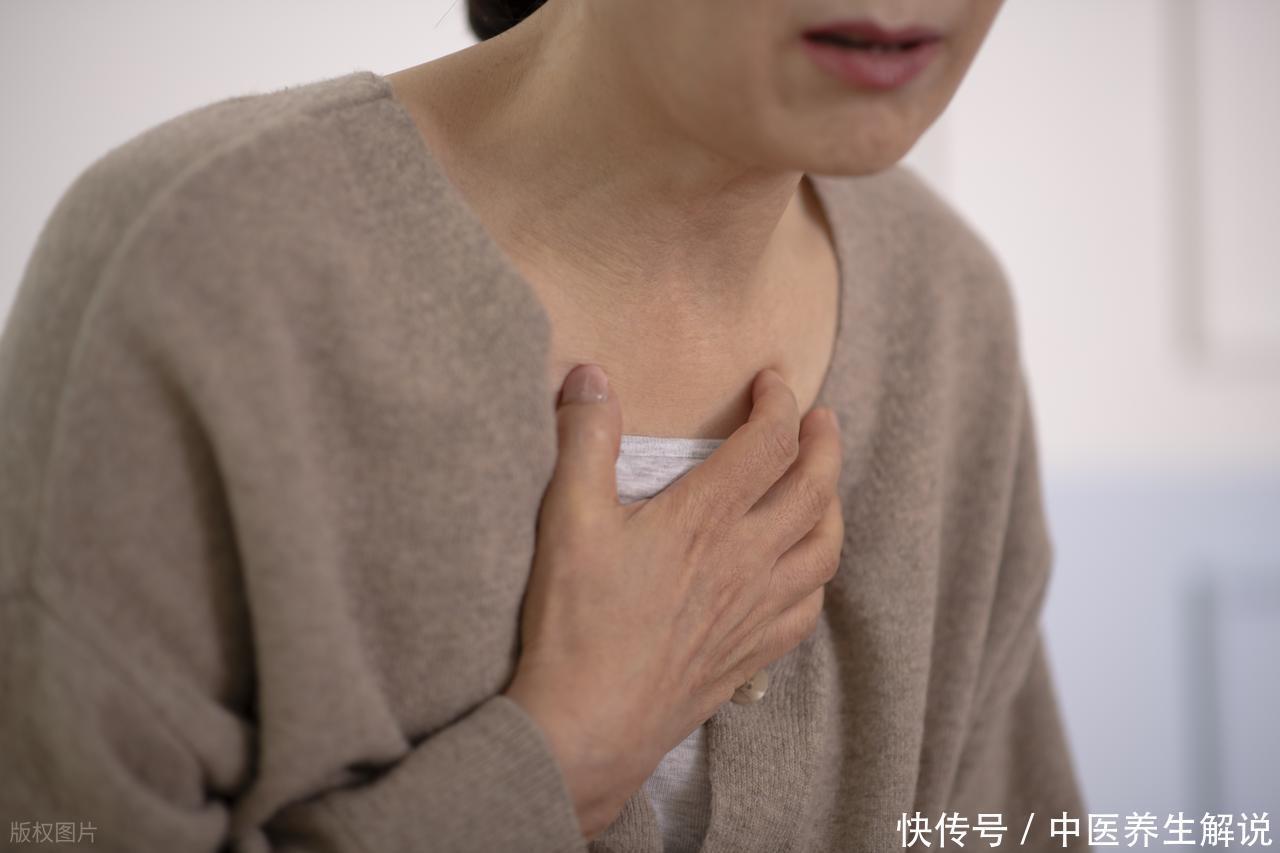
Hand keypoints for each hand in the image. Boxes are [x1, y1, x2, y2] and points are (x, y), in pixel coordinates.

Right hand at [504, 363, 843, 839]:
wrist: (589, 725)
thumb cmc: (577, 622)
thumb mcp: (568, 519)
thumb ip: (584, 440)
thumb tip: (591, 375)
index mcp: (706, 519)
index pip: (769, 442)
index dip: (779, 400)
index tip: (773, 379)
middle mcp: (746, 561)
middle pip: (816, 490)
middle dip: (826, 444)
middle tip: (822, 419)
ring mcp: (755, 611)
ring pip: (825, 549)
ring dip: (834, 506)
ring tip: (823, 485)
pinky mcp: (749, 654)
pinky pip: (808, 607)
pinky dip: (816, 575)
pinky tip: (802, 570)